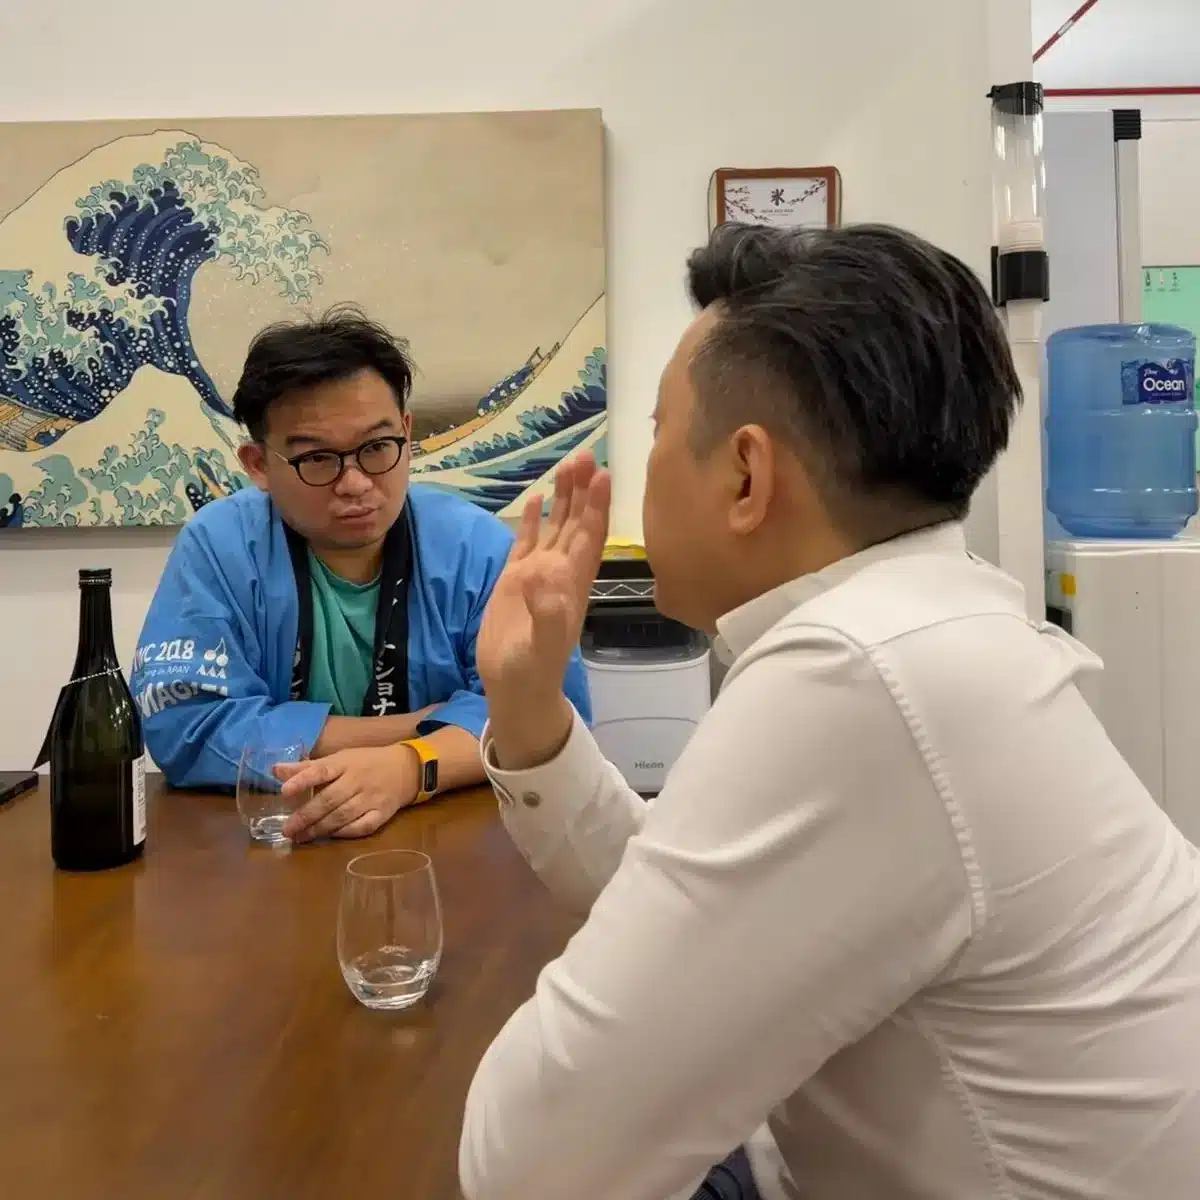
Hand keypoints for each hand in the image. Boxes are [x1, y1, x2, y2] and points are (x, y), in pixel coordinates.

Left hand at [276, 744, 418, 842]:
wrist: (406, 769)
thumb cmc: (366, 763)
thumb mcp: (339, 758)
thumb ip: (308, 767)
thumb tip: (275, 770)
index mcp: (346, 763)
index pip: (322, 770)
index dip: (303, 780)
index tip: (284, 791)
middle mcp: (358, 780)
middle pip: (330, 799)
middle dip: (306, 815)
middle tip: (287, 829)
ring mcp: (372, 798)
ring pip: (343, 816)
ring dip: (320, 828)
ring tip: (300, 838)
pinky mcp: (382, 814)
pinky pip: (362, 827)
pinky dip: (345, 833)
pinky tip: (329, 837)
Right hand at [477, 452, 609, 703]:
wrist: (515, 689)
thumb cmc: (533, 671)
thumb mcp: (543, 646)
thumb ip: (548, 611)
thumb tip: (544, 572)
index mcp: (572, 584)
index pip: (588, 537)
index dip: (597, 507)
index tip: (603, 476)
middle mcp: (559, 573)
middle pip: (576, 523)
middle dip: (583, 491)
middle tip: (587, 455)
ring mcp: (537, 574)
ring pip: (554, 527)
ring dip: (562, 498)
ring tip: (567, 464)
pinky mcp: (513, 580)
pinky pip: (525, 542)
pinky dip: (531, 520)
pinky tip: (534, 498)